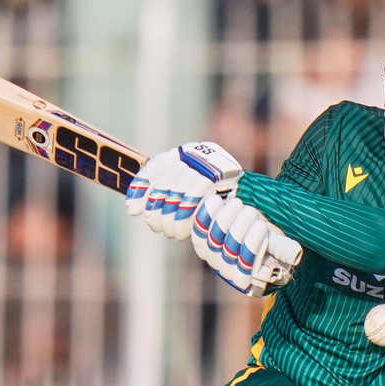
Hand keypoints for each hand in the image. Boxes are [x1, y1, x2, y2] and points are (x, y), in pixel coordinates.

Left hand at [125, 142, 242, 240]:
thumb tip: (132, 208)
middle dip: (157, 209)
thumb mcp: (187, 192)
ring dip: (172, 219)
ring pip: (179, 194)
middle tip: (155, 226)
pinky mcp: (220, 177)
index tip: (133, 208)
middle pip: (167, 184)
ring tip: (171, 232)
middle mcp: (196, 155)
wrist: (252, 198)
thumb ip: (162, 194)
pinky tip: (184, 232)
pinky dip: (187, 220)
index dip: (141, 188)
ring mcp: (208, 164)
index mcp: (185, 152)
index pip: (156, 168)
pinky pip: (196, 200)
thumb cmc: (213, 200)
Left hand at [192, 195, 302, 296]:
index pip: (243, 270)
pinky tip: (217, 199)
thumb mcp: (278, 243)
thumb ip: (284, 248)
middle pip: (228, 250)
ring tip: (239, 204)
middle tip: (252, 211)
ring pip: (213, 238)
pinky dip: (207, 212)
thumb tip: (296, 253)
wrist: (249, 223)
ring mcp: (209, 253)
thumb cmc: (268, 237)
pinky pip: (198, 226)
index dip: (252, 247)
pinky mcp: (199, 236)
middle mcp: (224, 269)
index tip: (263, 226)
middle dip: (241, 229)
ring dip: (226, 219)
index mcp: (244, 277)